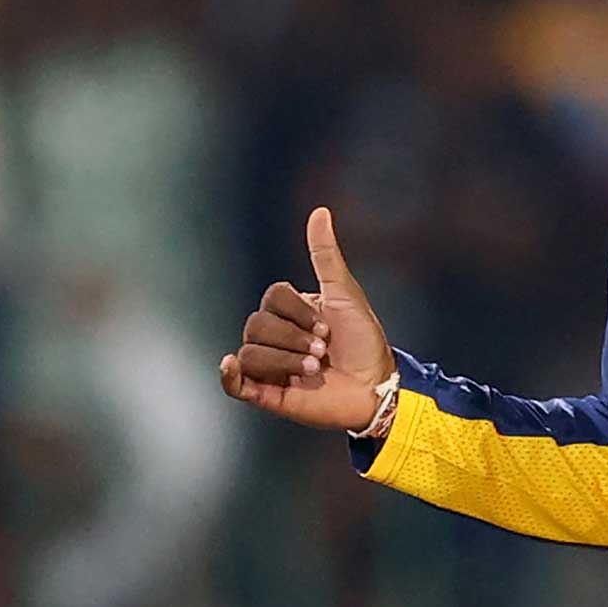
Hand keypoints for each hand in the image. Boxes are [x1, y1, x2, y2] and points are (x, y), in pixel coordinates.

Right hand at [219, 207, 396, 430]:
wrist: (378, 388)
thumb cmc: (365, 342)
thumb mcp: (346, 294)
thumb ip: (326, 255)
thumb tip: (319, 212)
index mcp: (293, 313)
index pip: (273, 298)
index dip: (298, 311)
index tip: (328, 327)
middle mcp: (278, 337)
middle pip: (257, 324)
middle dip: (294, 338)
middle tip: (323, 351)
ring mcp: (271, 366)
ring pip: (251, 352)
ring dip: (285, 360)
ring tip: (315, 370)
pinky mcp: (268, 395)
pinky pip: (235, 384)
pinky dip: (229, 375)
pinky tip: (231, 365)